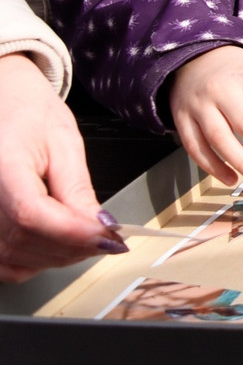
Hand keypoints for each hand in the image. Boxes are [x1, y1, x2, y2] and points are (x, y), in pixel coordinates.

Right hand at [0, 53, 111, 281]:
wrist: (2, 103)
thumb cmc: (28, 113)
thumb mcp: (63, 141)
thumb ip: (77, 187)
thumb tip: (99, 226)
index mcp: (1, 167)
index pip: (31, 215)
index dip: (73, 232)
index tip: (109, 235)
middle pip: (25, 241)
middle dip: (74, 247)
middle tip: (110, 239)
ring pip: (14, 258)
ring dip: (58, 257)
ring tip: (89, 241)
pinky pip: (2, 260)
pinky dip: (33, 261)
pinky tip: (58, 246)